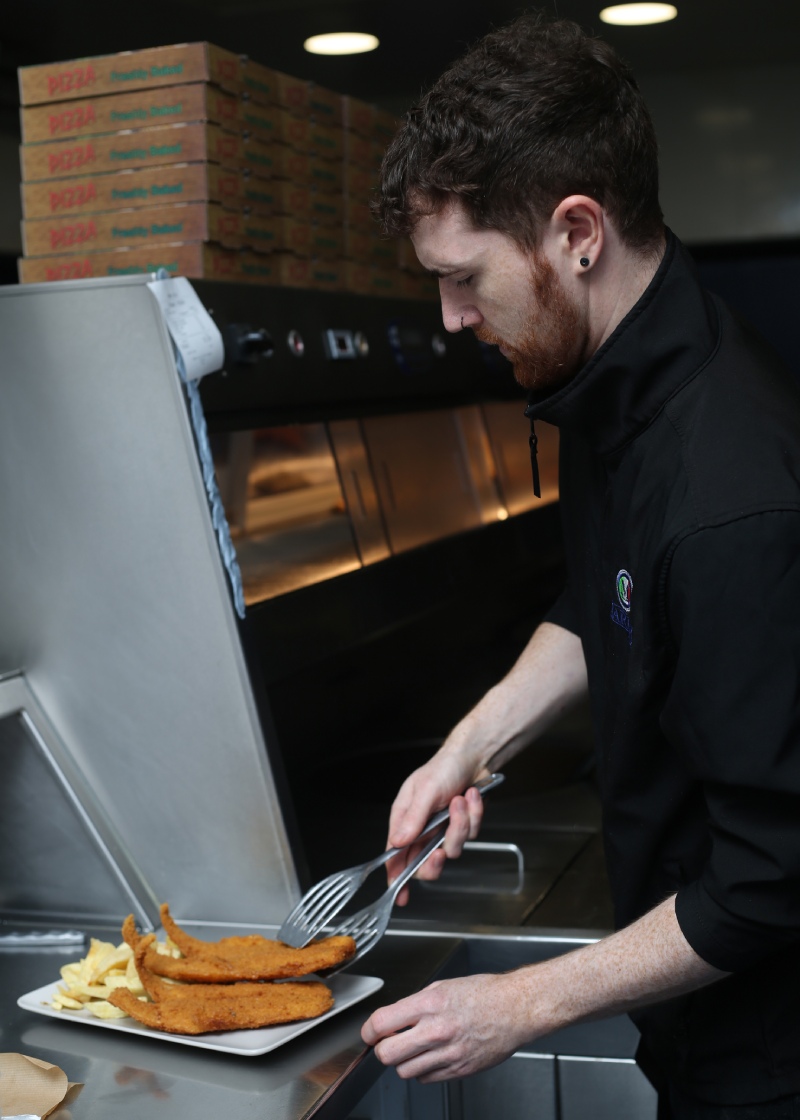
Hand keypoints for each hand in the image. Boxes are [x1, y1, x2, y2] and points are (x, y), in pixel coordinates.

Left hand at [361, 973, 531, 1081]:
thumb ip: (415, 1004)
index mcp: (430, 1003)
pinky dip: (422, 1070)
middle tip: (387, 1042)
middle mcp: (437, 1030)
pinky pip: (426, 1079)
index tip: (369, 1032)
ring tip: (413, 1048)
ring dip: (403, 1061)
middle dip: (382, 1049)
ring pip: (404, 1071)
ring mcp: (448, 1053)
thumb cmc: (484, 993)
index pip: (382, 1023)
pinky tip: (431, 1056)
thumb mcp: (443, 986)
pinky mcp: (458, 1070)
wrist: (515, 1009)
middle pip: (387, 1054)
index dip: (368, 1031)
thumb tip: (393, 1019)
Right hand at [385, 753, 487, 904]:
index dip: (397, 877)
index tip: (400, 895)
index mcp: (405, 819)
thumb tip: (398, 842)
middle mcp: (423, 828)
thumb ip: (413, 819)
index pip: (396, 854)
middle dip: (435, 860)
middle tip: (440, 851)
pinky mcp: (463, 827)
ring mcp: (443, 829)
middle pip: (425, 862)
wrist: (473, 758)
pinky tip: (471, 796)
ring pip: (452, 848)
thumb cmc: (443, 768)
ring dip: (460, 824)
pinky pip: (471, 834)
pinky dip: (474, 814)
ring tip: (461, 800)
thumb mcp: (425, 790)